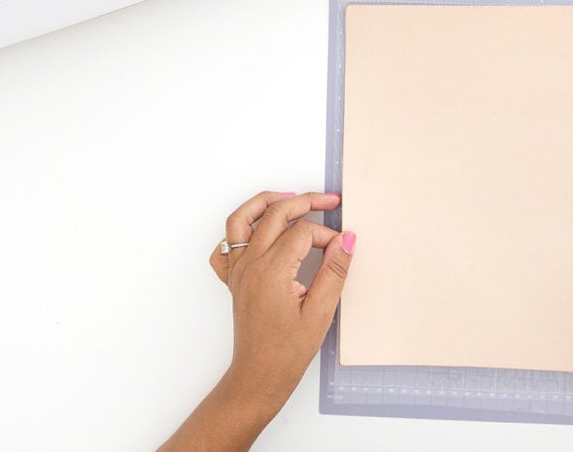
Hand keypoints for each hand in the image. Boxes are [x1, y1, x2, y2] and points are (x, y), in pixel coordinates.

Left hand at [162, 191, 355, 451]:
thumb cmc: (288, 351)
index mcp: (272, 271)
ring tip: (289, 197)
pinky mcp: (233, 279)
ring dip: (265, 202)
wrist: (259, 375)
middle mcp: (250, 265)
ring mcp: (238, 270)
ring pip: (241, 219)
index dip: (327, 235)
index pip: (303, 232)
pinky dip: (238, 231)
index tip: (341, 249)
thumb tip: (347, 240)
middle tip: (329, 200)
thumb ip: (334, 272)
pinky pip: (226, 246)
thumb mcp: (321, 312)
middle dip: (305, 202)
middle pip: (274, 214)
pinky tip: (257, 232)